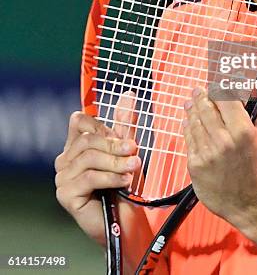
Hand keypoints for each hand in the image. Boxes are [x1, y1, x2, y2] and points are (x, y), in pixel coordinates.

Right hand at [54, 92, 140, 243]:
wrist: (126, 222)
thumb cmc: (124, 186)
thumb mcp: (126, 150)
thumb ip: (125, 123)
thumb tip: (129, 94)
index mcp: (76, 146)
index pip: (79, 121)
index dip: (102, 126)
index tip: (124, 139)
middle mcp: (65, 160)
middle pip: (86, 139)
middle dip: (114, 145)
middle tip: (135, 152)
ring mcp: (62, 178)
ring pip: (89, 157)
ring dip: (116, 162)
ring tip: (134, 168)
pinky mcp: (65, 194)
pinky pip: (89, 177)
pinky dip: (111, 177)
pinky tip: (124, 181)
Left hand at [182, 88, 256, 227]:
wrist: (251, 203)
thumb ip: (252, 115)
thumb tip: (243, 97)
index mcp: (242, 131)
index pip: (225, 99)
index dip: (219, 88)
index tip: (216, 85)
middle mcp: (223, 140)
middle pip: (206, 108)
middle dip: (201, 96)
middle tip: (198, 90)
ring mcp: (207, 153)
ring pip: (194, 122)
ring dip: (191, 109)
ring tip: (190, 102)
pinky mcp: (195, 165)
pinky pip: (189, 140)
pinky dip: (188, 128)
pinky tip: (187, 122)